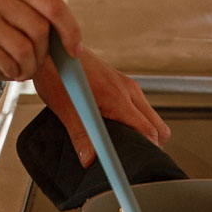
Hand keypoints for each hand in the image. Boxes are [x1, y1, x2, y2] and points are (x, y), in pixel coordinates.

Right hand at [0, 0, 81, 82]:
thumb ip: (18, 5)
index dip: (70, 28)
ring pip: (28, 52)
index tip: (75, 48)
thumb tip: (60, 32)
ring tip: (14, 69)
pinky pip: (10, 65)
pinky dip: (11, 75)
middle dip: (44, 55)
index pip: (51, 2)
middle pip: (42, 31)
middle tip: (32, 64)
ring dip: (27, 69)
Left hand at [32, 46, 169, 167]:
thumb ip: (81, 135)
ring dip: (142, 132)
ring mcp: (126, 85)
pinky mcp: (121, 82)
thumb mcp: (65, 108)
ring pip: (150, 116)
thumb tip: (89, 160)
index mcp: (118, 97)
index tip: (138, 165)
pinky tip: (114, 126)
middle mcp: (128, 89)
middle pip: (158, 126)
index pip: (149, 131)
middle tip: (131, 158)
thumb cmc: (58, 72)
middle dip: (151, 145)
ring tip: (121, 144)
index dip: (148, 151)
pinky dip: (135, 120)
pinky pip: (139, 107)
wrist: (53, 46)